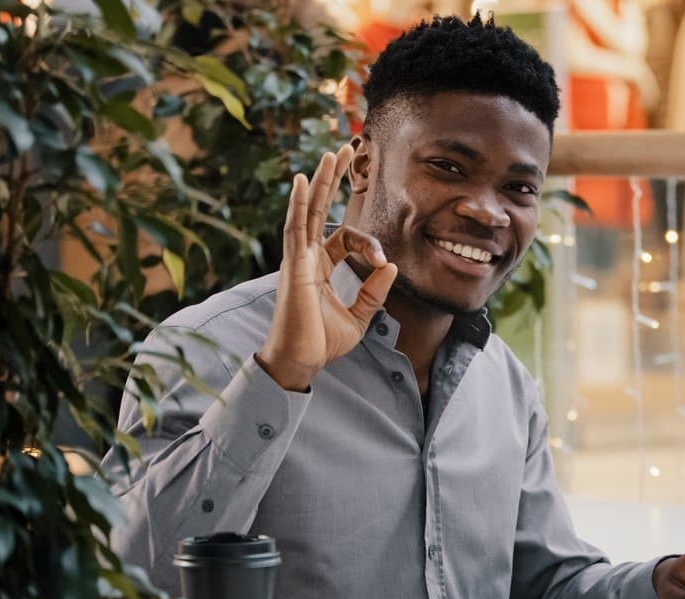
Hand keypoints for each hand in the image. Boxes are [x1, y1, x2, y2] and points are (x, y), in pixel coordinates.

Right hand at [257, 146, 397, 390]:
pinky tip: (304, 181)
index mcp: (321, 267)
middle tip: (344, 151)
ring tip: (330, 154)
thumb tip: (390, 266)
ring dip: (320, 181)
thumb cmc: (322, 342)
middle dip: (333, 180)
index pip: (344, 238)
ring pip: (307, 210)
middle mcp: (307, 257)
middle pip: (319, 209)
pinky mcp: (294, 265)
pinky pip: (295, 228)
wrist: (301, 360)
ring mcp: (298, 258)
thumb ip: (374, 292)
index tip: (381, 261)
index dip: (367, 243)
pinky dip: (299, 203)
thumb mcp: (359, 317)